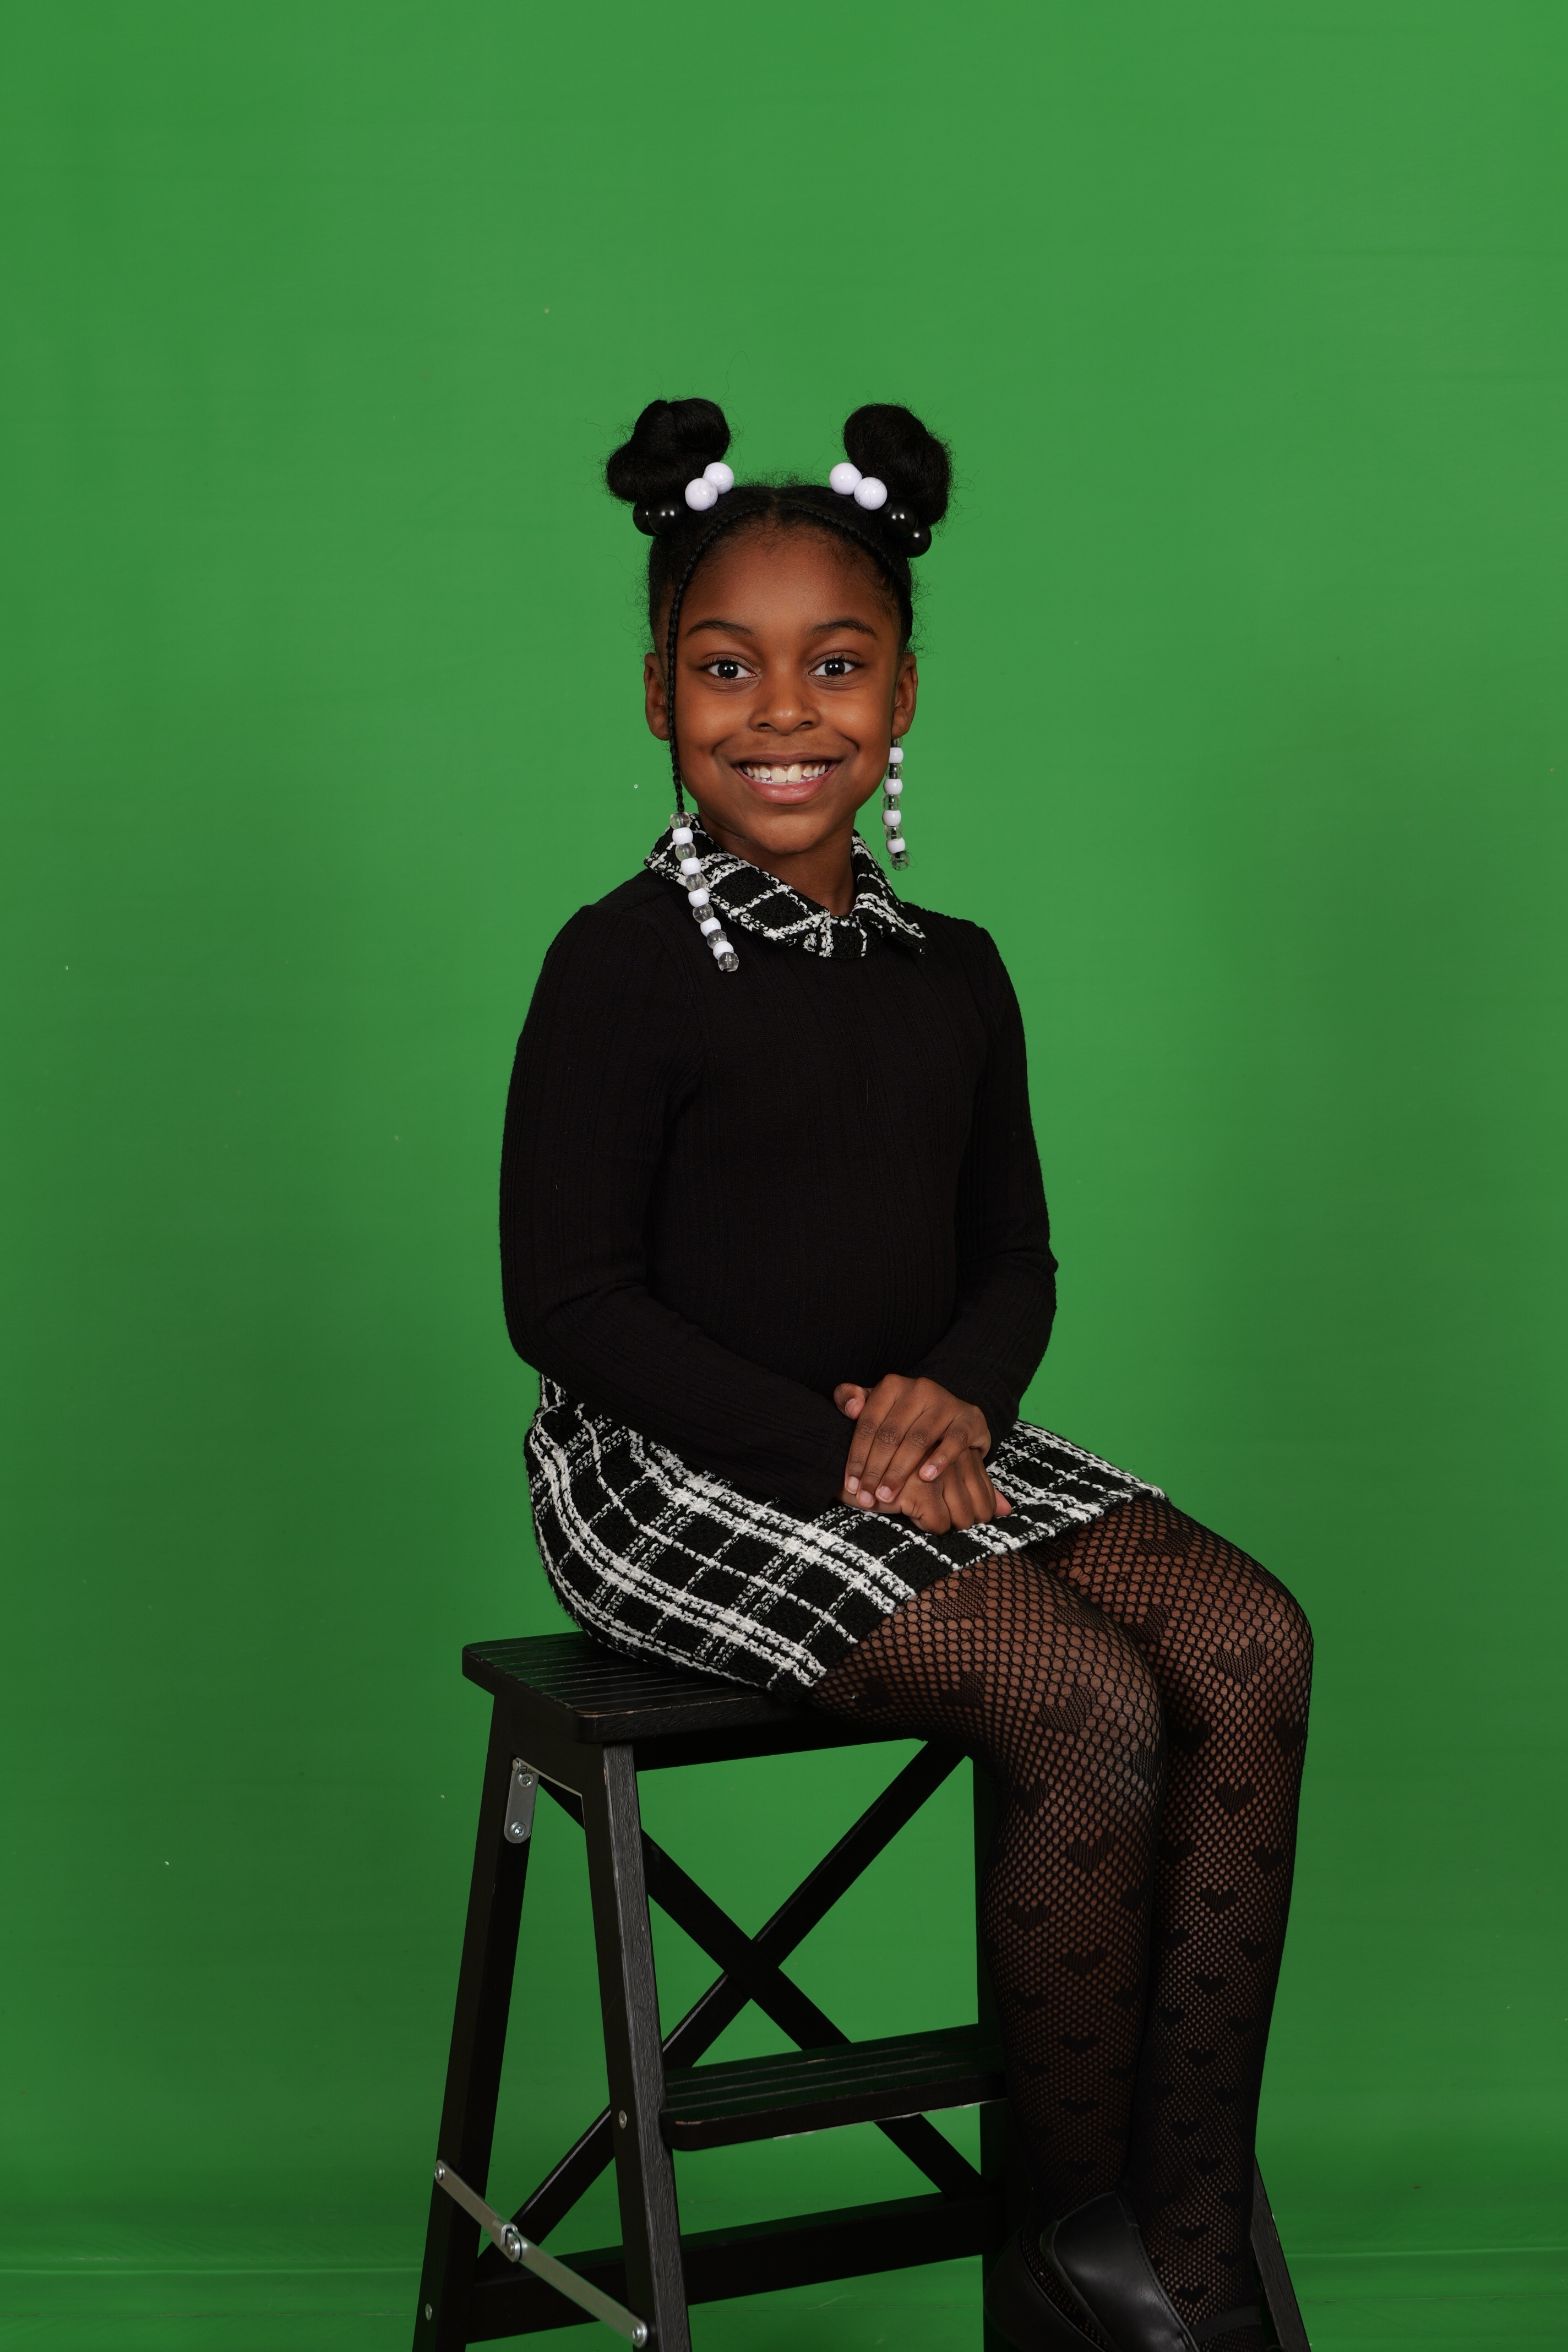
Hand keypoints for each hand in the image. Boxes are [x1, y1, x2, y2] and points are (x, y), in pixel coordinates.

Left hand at [833, 1375, 998, 1512]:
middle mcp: (919, 1389)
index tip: (851, 1486)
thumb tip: (851, 1407)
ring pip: (918, 1440)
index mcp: (892, 1385)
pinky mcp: (970, 1418)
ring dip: (900, 1471)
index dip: (857, 1457)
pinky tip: (926, 1478)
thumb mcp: (875, 1405)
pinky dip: (939, 1459)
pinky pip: (954, 1440)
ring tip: (887, 1495)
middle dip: (875, 1470)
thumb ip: (850, 1398)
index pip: (869, 1424)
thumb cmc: (904, 1416)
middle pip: (891, 1434)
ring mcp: (946, 1402)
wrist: (952, 1414)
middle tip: (867, 1497)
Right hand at [878, 1447, 1010, 1533]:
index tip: (950, 1514)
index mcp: (962, 1449)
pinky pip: (939, 1524)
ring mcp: (941, 1472)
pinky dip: (923, 1525)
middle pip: (978, 1510)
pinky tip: (901, 1508)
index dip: (974, 1511)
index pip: (985, 1492)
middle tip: (936, 1518)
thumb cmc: (897, 1470)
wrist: (848, 1458)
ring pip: (961, 1519)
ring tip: (919, 1513)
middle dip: (960, 1523)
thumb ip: (976, 1487)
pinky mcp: (922, 1488)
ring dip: (943, 1525)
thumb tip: (1008, 1510)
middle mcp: (956, 1457)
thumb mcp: (941, 1475)